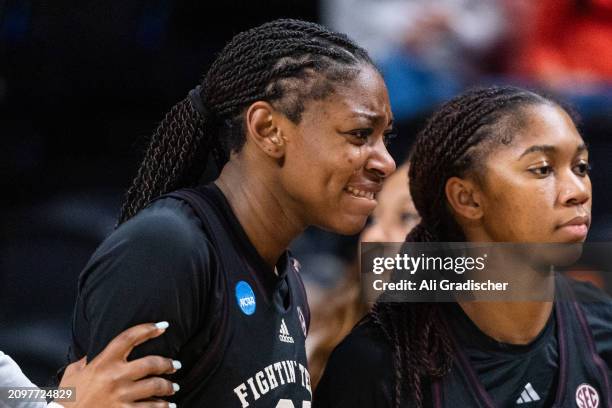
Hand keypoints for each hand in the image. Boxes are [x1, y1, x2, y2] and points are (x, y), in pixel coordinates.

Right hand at [58, 322, 179, 407]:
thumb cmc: (68, 397)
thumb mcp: (74, 373)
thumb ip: (88, 359)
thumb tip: (97, 349)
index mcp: (103, 362)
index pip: (129, 338)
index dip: (148, 329)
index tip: (163, 325)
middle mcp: (114, 377)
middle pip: (150, 363)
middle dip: (167, 363)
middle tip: (176, 365)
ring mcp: (120, 396)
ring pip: (154, 387)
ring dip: (168, 387)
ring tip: (174, 387)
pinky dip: (162, 407)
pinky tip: (169, 406)